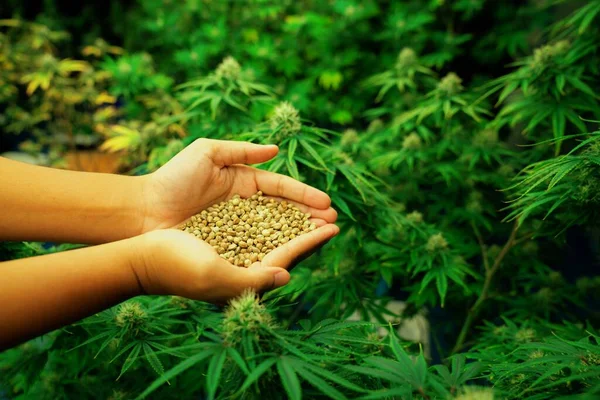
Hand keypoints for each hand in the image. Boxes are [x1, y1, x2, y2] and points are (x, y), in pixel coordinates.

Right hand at [132, 226, 338, 303]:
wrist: (141, 256)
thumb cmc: (177, 268)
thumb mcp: (216, 277)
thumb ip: (253, 280)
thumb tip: (287, 275)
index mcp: (247, 275)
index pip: (289, 255)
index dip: (312, 240)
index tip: (334, 226)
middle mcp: (244, 263)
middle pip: (285, 244)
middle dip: (309, 229)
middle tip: (332, 216)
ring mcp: (233, 249)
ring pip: (272, 232)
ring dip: (294, 220)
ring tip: (314, 208)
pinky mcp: (220, 234)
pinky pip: (252, 222)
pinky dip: (270, 214)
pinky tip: (280, 205)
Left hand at [140, 138, 337, 232]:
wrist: (143, 210)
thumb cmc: (173, 178)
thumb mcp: (207, 152)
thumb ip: (242, 150)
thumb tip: (276, 150)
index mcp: (243, 182)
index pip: (280, 188)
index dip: (304, 195)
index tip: (326, 203)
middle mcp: (245, 206)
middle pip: (284, 212)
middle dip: (309, 216)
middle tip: (333, 223)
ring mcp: (237, 228)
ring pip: (275, 231)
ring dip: (299, 234)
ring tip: (323, 236)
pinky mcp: (227, 247)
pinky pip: (256, 248)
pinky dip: (276, 250)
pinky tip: (294, 254)